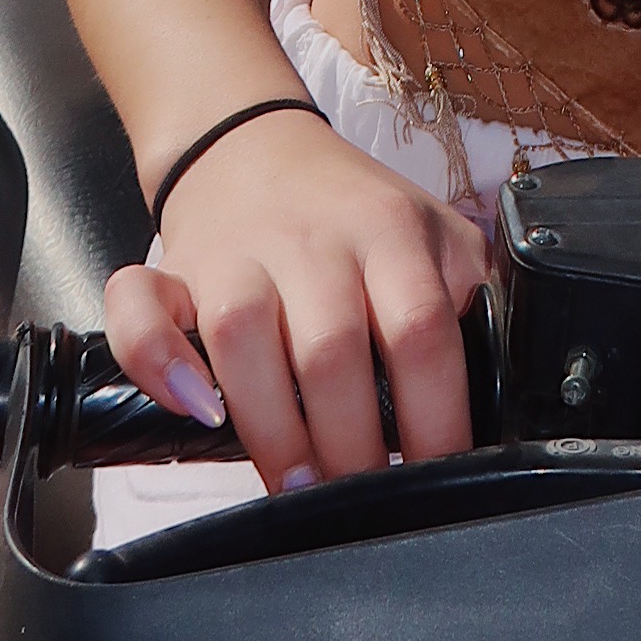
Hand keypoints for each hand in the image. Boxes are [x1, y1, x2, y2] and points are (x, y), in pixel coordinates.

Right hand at [104, 110, 488, 488]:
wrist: (251, 141)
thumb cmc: (349, 209)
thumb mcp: (431, 231)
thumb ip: (469, 292)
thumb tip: (497, 383)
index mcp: (391, 232)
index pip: (422, 333)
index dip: (434, 419)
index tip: (437, 477)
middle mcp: (314, 240)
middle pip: (332, 351)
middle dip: (350, 448)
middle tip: (361, 499)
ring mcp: (238, 252)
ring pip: (243, 338)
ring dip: (272, 430)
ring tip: (298, 487)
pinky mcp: (173, 268)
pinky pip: (143, 309)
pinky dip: (159, 362)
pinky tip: (196, 411)